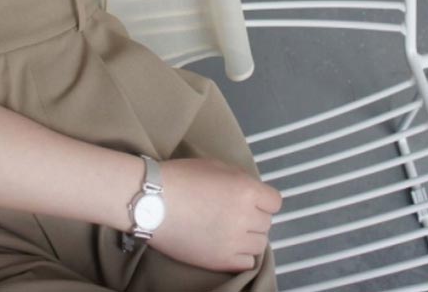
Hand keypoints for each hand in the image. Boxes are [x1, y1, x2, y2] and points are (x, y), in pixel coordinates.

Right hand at [149, 157, 283, 272]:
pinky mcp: (221, 261)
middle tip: (234, 213)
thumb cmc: (182, 176)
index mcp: (246, 190)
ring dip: (249, 236)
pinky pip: (247, 262)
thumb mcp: (216, 166)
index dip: (264, 199)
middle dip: (254, 217)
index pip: (275, 201)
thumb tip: (251, 193)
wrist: (152, 201)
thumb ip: (240, 180)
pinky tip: (227, 245)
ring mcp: (234, 241)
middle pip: (267, 223)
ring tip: (229, 230)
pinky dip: (241, 255)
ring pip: (259, 244)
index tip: (251, 199)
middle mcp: (245, 217)